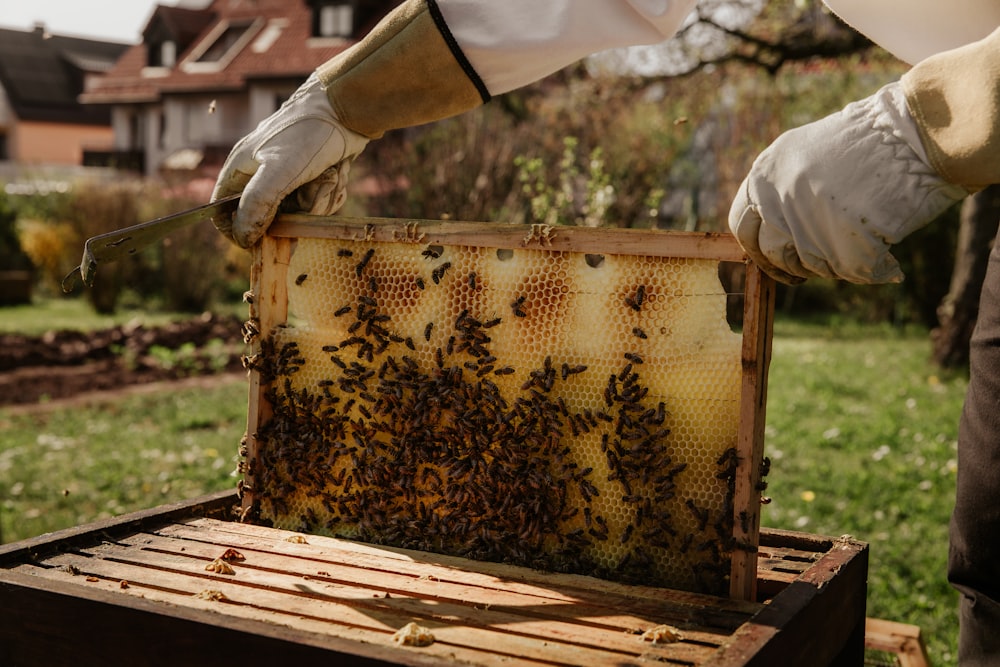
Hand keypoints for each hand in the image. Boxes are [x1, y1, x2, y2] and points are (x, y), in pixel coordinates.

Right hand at [212, 73, 368, 247]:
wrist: (346, 110)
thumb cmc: (307, 134)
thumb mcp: (279, 171)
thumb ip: (257, 204)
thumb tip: (243, 236)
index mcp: (240, 169)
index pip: (221, 212)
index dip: (237, 231)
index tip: (259, 243)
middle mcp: (260, 173)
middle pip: (268, 218)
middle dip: (293, 214)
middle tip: (307, 194)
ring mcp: (288, 176)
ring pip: (298, 213)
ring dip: (317, 201)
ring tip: (326, 175)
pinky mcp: (312, 177)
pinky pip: (317, 202)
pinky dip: (329, 192)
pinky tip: (336, 173)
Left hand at [728, 83, 966, 284]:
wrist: (917, 129)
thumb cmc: (871, 140)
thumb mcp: (807, 153)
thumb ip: (782, 191)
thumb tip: (775, 237)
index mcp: (765, 172)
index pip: (741, 225)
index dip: (758, 249)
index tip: (778, 258)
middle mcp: (777, 196)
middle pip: (772, 253)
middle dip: (794, 266)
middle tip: (821, 264)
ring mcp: (806, 217)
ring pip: (810, 265)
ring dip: (835, 265)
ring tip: (863, 247)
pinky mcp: (840, 238)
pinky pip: (850, 271)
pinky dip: (873, 270)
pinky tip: (888, 260)